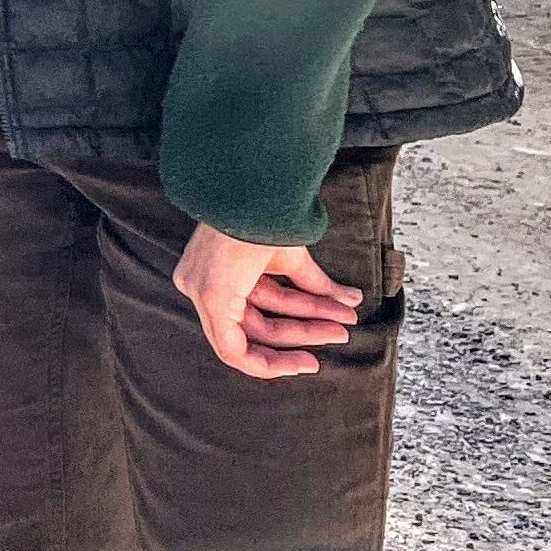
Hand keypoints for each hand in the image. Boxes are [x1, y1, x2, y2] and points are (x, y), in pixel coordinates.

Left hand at [173, 222, 363, 378]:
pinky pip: (234, 351)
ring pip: (256, 333)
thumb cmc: (267, 213)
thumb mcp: (292, 257)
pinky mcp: (209, 298)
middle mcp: (202, 284)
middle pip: (260, 321)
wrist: (258, 189)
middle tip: (343, 330)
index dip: (297, 323)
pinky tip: (304, 360)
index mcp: (217, 271)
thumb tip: (349, 301)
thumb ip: (313, 285)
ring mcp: (202, 291)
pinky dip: (269, 361)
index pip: (256, 309)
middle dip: (307, 328)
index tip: (331, 325)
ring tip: (342, 328)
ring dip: (304, 333)